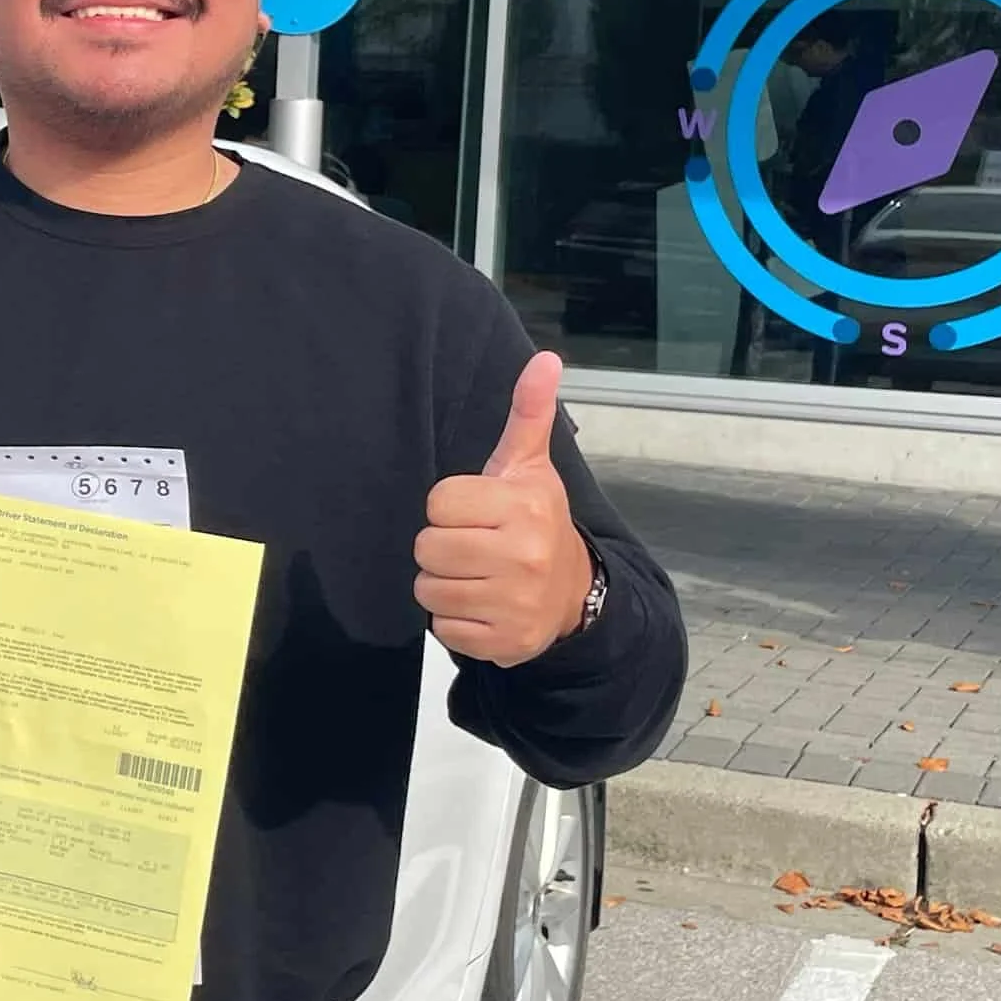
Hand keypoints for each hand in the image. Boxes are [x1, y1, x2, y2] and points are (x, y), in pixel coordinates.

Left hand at [414, 352, 591, 668]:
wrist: (573, 593)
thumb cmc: (536, 522)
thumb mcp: (530, 467)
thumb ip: (528, 413)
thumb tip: (544, 359)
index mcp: (523, 507)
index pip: (438, 502)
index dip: (449, 507)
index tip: (475, 513)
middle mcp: (523, 555)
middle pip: (427, 547)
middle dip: (442, 547)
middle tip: (472, 546)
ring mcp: (515, 603)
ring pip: (428, 589)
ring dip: (443, 584)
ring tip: (476, 576)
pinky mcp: (504, 642)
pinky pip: (443, 628)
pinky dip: (454, 621)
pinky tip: (481, 605)